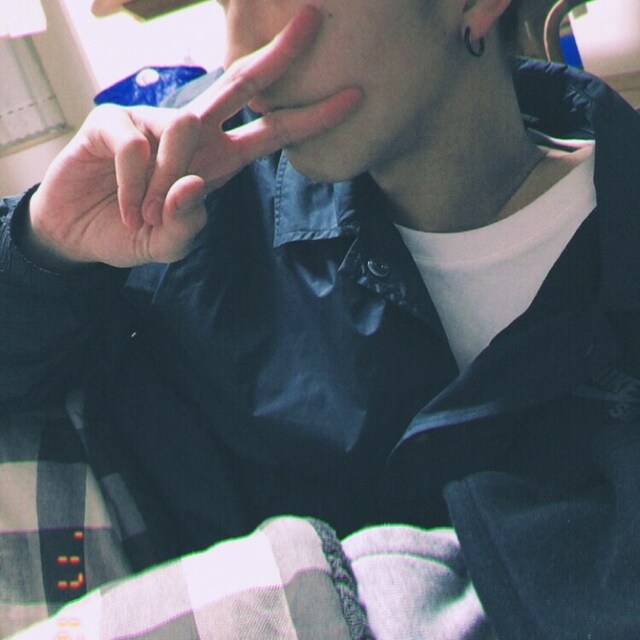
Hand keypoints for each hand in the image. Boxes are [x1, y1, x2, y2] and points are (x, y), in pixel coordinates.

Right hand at [27, 5, 360, 267]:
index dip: (310, 117)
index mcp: (218, 161)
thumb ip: (185, 226)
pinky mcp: (112, 119)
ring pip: (184, 128)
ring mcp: (152, 121)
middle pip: (241, 85)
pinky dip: (132, 181)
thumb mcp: (167, 244)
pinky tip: (123, 204)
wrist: (75, 233)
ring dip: (167, 179)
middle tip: (316, 20)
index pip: (272, 133)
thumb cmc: (130, 233)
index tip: (353, 98)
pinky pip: (136, 144)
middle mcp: (192, 134)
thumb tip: (192, 187)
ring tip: (143, 214)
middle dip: (279, 57)